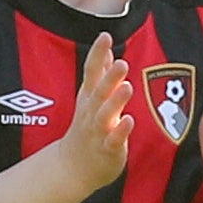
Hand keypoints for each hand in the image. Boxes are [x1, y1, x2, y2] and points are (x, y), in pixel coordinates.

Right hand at [54, 32, 132, 189]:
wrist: (73, 167)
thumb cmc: (87, 126)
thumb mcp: (91, 97)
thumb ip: (101, 72)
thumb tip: (106, 46)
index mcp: (89, 97)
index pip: (91, 72)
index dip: (97, 54)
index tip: (105, 35)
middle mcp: (91, 111)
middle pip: (99, 92)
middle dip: (109, 77)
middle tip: (122, 62)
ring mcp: (98, 131)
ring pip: (105, 115)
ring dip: (115, 102)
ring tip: (127, 87)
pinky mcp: (107, 149)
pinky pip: (113, 140)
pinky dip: (120, 131)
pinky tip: (129, 120)